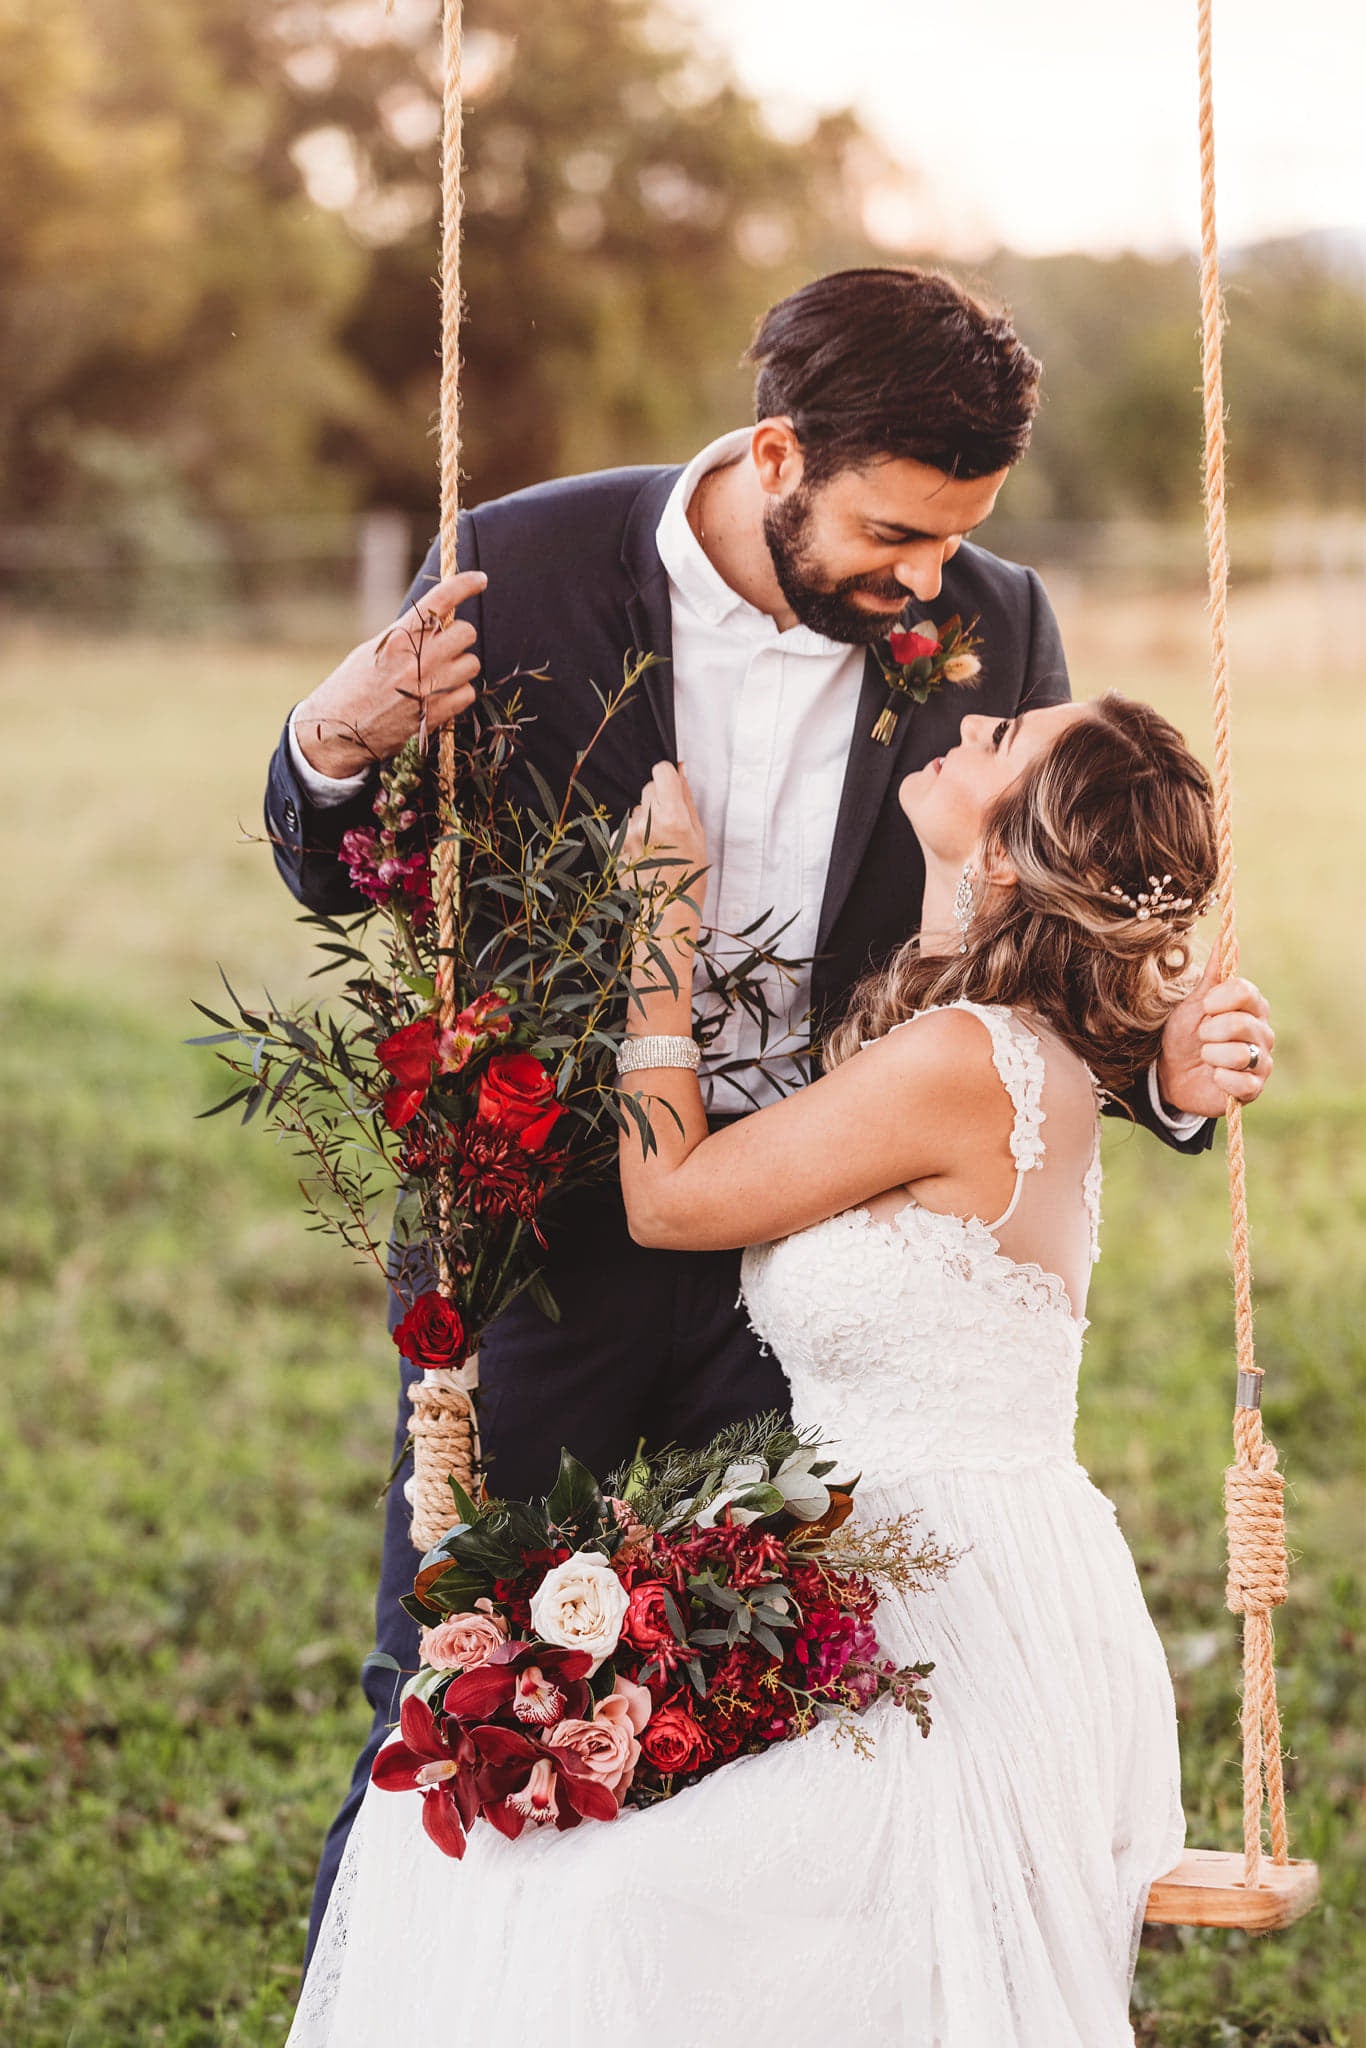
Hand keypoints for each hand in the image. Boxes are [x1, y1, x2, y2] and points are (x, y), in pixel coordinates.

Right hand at [290, 569, 487, 777]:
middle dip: (458, 636)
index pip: (440, 601)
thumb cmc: (351, 686)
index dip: (465, 585)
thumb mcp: (372, 649)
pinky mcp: (436, 714)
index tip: (481, 579)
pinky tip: (439, 696)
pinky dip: (459, 693)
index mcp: (398, 637)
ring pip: (471, 663)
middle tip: (443, 646)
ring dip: (460, 666)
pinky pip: (468, 693)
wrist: (338, 732)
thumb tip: (436, 622)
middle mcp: (418, 659)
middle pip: (466, 632)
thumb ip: (405, 634)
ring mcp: (429, 688)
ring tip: (437, 675)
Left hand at [623, 761, 708, 907]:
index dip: (667, 776)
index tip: (671, 788)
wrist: (665, 912)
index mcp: (674, 817)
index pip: (661, 771)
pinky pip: (625, 827)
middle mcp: (648, 822)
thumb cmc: (688, 876)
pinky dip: (633, 837)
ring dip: (645, 820)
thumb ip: (687, 800)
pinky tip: (643, 855)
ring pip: (636, 810)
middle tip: (668, 827)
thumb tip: (680, 769)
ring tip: (656, 847)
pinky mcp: (614, 845)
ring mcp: (628, 834)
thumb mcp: (698, 836)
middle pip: (648, 788)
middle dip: (658, 801)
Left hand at [1156, 953, 1274, 1116]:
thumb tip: (1229, 937)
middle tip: (1202, 1037)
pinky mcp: (1254, 1089)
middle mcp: (1264, 1034)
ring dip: (1211, 1055)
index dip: (1219, 999)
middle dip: (1210, 1031)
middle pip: (1241, 1024)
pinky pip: (1242, 1082)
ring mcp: (1261, 1062)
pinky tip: (1214, 1077)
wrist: (1170, 1072)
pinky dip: (1220, 1079)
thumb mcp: (1194, 1002)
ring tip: (1206, 1058)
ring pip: (1240, 1054)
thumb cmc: (1184, 1034)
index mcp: (1252, 1008)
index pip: (1246, 992)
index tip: (1204, 1008)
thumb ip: (1215, 973)